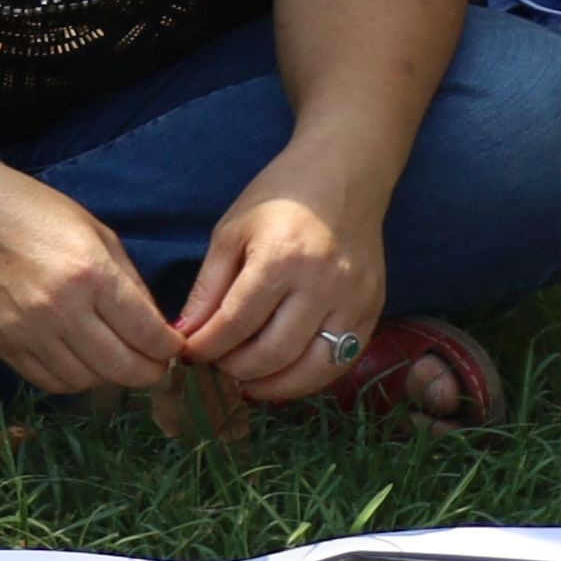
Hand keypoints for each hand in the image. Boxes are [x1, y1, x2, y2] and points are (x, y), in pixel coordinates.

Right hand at [0, 163, 190, 396]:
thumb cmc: (39, 214)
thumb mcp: (99, 236)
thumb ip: (130, 284)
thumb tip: (156, 329)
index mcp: (91, 274)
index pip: (147, 334)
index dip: (169, 348)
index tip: (172, 347)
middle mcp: (60, 309)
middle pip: (122, 367)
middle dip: (149, 372)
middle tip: (154, 365)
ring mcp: (27, 331)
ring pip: (88, 381)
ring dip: (110, 377)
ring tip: (116, 360)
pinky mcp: (3, 344)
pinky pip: (51, 382)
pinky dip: (74, 379)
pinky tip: (82, 362)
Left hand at [168, 181, 390, 405]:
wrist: (345, 174)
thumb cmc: (280, 197)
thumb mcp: (231, 232)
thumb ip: (208, 287)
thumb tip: (185, 334)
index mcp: (281, 259)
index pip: (236, 323)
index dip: (206, 347)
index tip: (187, 355)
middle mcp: (324, 284)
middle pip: (274, 353)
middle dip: (236, 370)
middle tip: (216, 369)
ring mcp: (355, 300)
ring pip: (313, 369)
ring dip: (274, 386)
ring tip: (246, 382)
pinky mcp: (375, 310)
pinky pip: (342, 361)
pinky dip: (309, 378)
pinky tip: (283, 374)